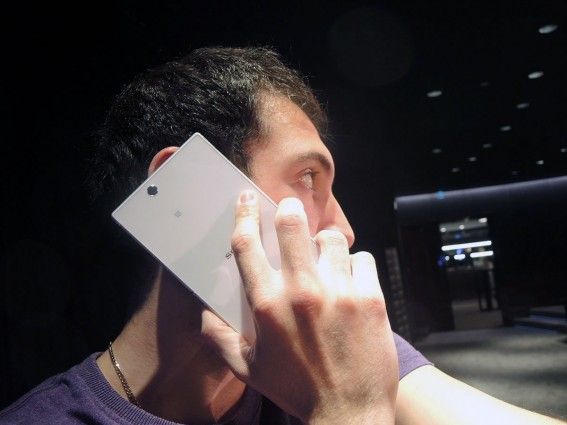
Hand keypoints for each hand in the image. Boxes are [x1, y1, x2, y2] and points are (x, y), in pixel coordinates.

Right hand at [202, 191, 398, 423]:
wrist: (349, 412)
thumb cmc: (296, 390)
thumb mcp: (249, 369)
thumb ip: (220, 339)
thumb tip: (203, 313)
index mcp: (267, 305)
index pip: (247, 245)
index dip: (244, 215)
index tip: (246, 200)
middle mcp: (301, 292)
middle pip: (291, 224)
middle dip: (289, 210)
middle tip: (291, 211)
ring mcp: (339, 293)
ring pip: (330, 239)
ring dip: (325, 244)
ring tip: (325, 260)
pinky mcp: (370, 298)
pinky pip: (362, 259)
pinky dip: (356, 265)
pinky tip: (351, 281)